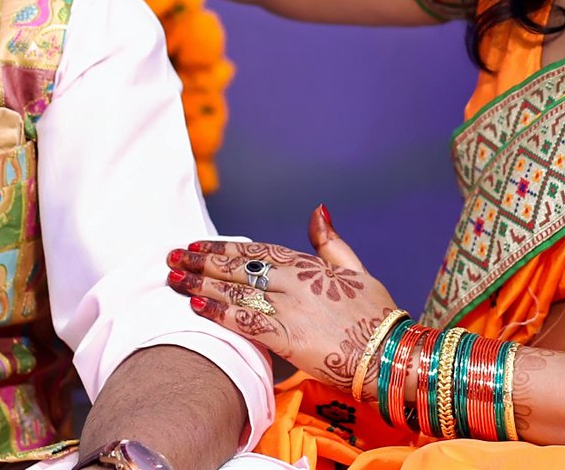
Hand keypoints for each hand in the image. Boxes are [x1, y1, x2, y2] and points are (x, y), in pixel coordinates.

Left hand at [166, 206, 400, 399]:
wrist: (392, 354)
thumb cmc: (376, 315)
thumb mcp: (357, 269)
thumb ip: (331, 242)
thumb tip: (317, 210)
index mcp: (309, 266)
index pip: (256, 251)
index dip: (223, 248)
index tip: (196, 245)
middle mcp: (295, 283)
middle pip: (239, 268)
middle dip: (201, 263)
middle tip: (172, 259)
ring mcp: (291, 309)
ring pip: (237, 292)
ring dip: (201, 285)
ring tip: (173, 280)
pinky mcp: (290, 339)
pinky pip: (248, 322)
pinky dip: (220, 313)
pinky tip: (196, 308)